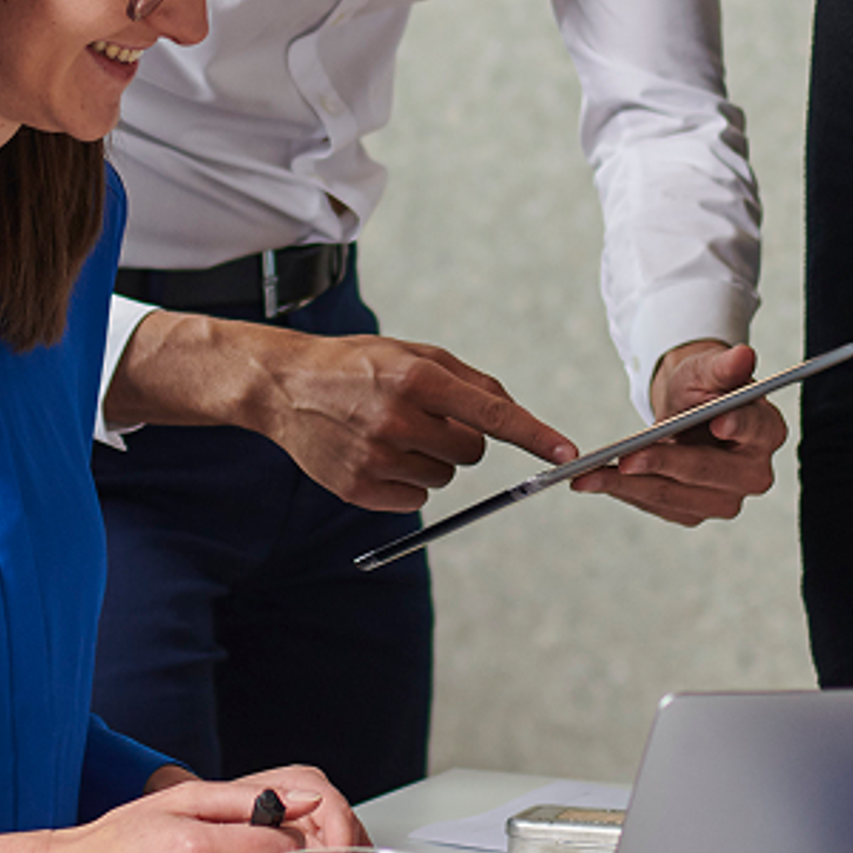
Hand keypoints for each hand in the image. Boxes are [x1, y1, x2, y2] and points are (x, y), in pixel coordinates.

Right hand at [106, 310, 576, 509]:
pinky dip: (406, 482)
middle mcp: (399, 418)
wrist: (284, 386)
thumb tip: (512, 411)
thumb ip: (467, 381)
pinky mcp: (358, 488)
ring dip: (431, 459)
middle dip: (461, 438)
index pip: (492, 412)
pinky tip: (377, 455)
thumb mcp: (413, 353)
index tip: (568, 453)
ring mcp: (377, 457)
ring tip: (392, 432)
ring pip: (444, 477)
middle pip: (473, 452)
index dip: (535, 434)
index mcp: (417, 378)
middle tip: (426, 418)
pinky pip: (414, 499)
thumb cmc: (358, 364)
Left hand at [569, 339, 785, 525]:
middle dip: (663, 464)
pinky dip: (628, 494)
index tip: (717, 422)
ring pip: (678, 497)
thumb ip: (723, 366)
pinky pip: (661, 506)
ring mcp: (727, 498)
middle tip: (626, 458)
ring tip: (590, 476)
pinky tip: (598, 482)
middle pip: (708, 472)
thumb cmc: (703, 385)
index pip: (753, 429)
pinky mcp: (698, 510)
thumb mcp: (707, 368)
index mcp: (767, 431)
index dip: (737, 426)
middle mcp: (754, 473)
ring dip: (632, 487)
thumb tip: (743, 354)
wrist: (688, 408)